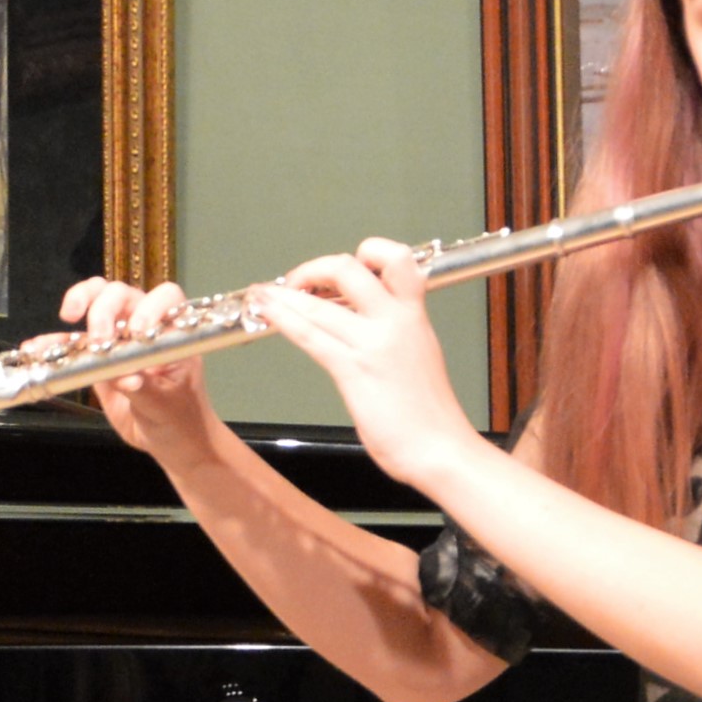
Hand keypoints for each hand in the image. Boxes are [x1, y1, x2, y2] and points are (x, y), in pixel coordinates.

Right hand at [57, 270, 220, 466]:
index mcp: (172, 334)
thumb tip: (126, 377)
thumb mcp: (165, 405)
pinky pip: (72, 343)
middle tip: (98, 340)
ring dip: (79, 303)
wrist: (168, 440)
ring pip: (97, 304)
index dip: (150, 306)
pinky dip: (52, 342)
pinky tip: (34, 348)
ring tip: (67, 317)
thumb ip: (144, 389)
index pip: (166, 298)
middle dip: (105, 309)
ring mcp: (118, 340)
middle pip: (122, 295)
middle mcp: (144, 328)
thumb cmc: (179, 417)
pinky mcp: (96, 357)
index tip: (137, 331)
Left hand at [250, 240, 483, 491]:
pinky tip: (268, 314)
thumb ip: (395, 332)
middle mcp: (396, 322)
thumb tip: (363, 321)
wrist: (440, 449)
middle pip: (350, 269)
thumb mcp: (419, 355)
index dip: (367, 252)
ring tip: (261, 294)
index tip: (343, 270)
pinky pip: (310, 335)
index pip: (396, 260)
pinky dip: (283, 319)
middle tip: (297, 281)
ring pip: (319, 304)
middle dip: (315, 268)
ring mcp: (374, 344)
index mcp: (415, 316)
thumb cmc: (430, 413)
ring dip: (282, 295)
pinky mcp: (354, 370)